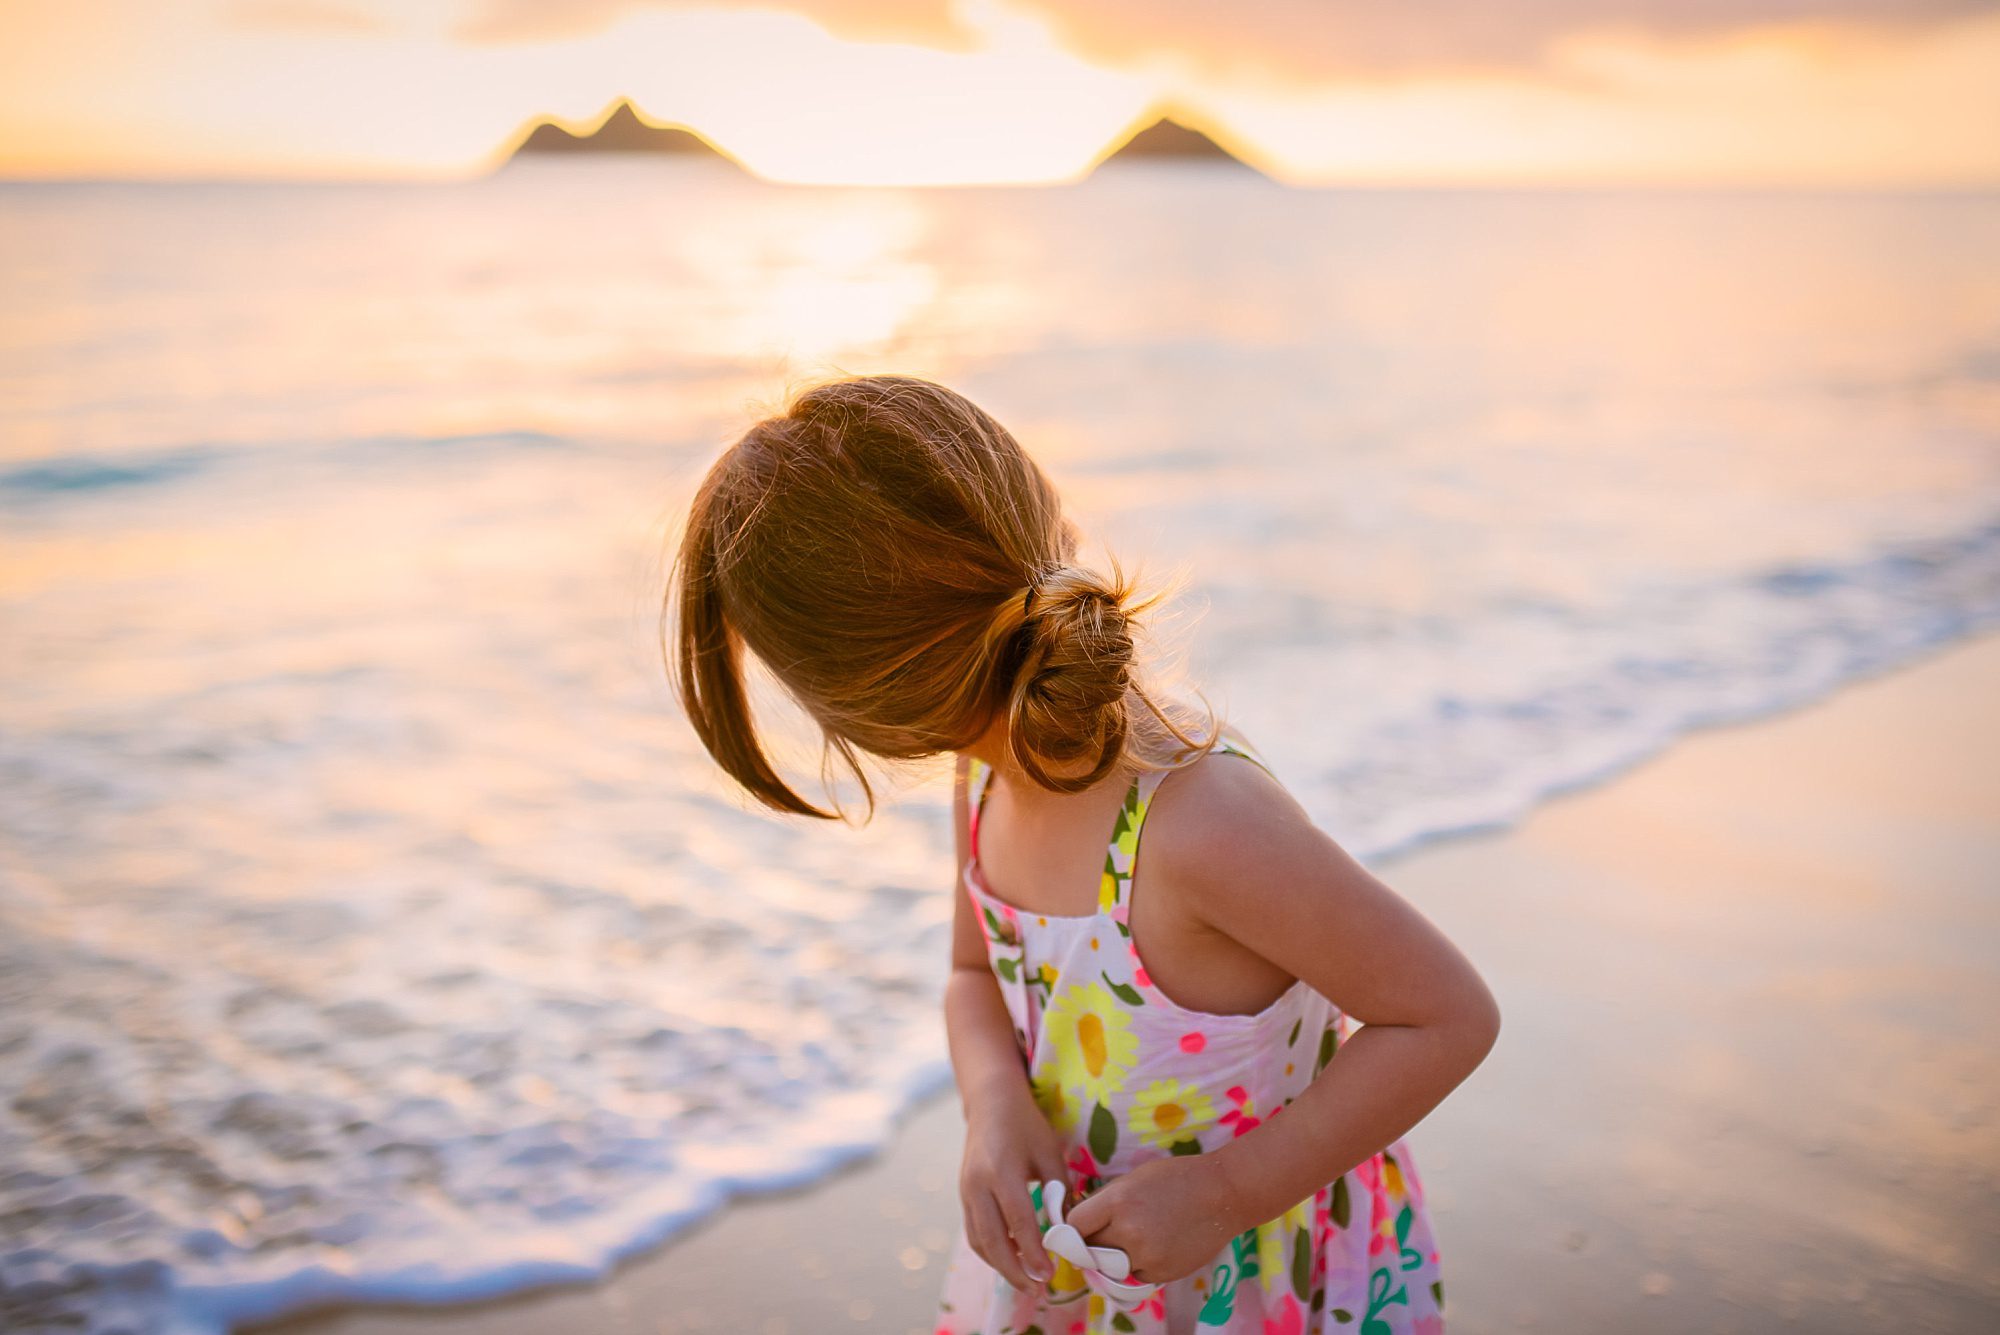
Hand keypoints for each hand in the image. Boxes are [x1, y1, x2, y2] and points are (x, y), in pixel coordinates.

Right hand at [959, 1087, 1068, 1292]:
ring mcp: (966, 1191)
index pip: (1018, 1220)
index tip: (1050, 1274)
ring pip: (979, 1241)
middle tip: (1038, 1290)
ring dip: (1001, 1266)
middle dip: (1015, 1270)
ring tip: (1027, 1283)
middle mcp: (977, 1185)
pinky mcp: (963, 1196)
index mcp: (1001, 1170)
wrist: (990, 1103)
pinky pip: (974, 1232)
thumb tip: (1068, 1230)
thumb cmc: (1026, 1125)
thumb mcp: (1049, 1152)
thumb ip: (1059, 1191)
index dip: (1033, 1251)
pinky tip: (1012, 1260)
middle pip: (993, 1239)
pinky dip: (991, 1252)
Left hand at [1061, 1152, 1246, 1287]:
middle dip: (1092, 1242)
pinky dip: (1138, 1265)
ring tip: (1133, 1238)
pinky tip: (1155, 1245)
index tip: (1078, 1228)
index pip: (1075, 1225)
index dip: (1073, 1227)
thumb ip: (1105, 1202)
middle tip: (1104, 1233)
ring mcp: (1146, 1255)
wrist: (1224, 1194)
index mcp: (1118, 1202)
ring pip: (1110, 1267)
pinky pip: (1134, 1275)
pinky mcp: (1162, 1273)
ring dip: (1114, 1257)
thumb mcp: (1133, 1179)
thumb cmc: (1177, 1179)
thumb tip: (1078, 1223)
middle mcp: (1128, 1231)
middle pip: (1089, 1248)